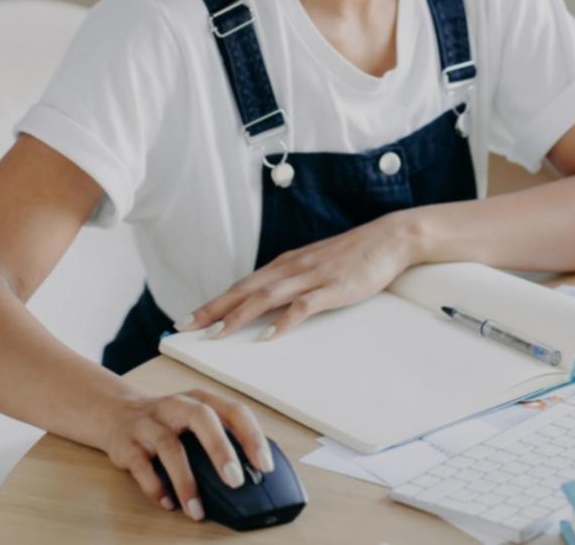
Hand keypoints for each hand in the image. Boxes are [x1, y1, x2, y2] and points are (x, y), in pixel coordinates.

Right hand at [97, 388, 272, 520]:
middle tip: (235, 481)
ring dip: (186, 482)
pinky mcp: (127, 443)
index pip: (233, 410)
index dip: (252, 437)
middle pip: (202, 419)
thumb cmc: (168, 421)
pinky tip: (168, 503)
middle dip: (221, 450)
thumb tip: (253, 472)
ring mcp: (149, 423)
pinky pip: (141, 466)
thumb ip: (221, 436)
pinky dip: (155, 487)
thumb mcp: (196, 417)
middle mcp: (175, 405)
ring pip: (170, 448)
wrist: (116, 412)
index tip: (264, 466)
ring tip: (197, 509)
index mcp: (200, 399)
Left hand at [180, 208, 421, 340]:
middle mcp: (292, 268)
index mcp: (286, 264)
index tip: (188, 319)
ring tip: (216, 334)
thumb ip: (292, 282)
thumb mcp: (315, 265)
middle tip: (185, 327)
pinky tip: (268, 336)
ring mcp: (312, 277)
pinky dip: (284, 322)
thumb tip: (267, 304)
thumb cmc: (354, 254)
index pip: (241, 285)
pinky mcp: (333, 288)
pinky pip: (303, 306)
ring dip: (239, 316)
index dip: (214, 302)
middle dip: (213, 309)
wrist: (389, 238)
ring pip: (266, 298)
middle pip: (245, 290)